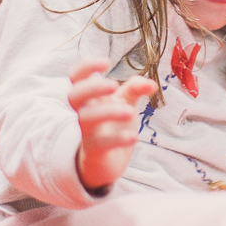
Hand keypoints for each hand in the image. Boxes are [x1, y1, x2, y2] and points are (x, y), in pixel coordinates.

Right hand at [68, 59, 156, 192]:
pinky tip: (133, 137)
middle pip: (74, 96)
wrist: (107, 163)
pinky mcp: (95, 152)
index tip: (106, 62)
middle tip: (114, 85)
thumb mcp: (125, 103)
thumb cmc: (114, 126)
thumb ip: (136, 89)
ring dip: (108, 112)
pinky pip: (99, 144)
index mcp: (91, 97)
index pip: (76, 77)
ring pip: (86, 119)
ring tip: (130, 111)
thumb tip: (152, 84)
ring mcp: (88, 132)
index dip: (85, 66)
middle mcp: (85, 113)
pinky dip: (116, 139)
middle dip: (91, 87)